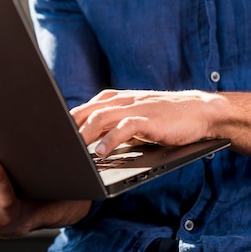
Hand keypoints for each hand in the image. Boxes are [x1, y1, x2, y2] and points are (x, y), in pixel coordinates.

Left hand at [70, 89, 222, 155]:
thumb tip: (87, 140)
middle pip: (86, 112)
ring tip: (74, 151)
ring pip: (101, 118)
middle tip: (56, 146)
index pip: (82, 109)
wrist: (198, 111)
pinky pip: (125, 127)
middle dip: (68, 129)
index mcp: (114, 99)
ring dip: (84, 135)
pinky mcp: (148, 119)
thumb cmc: (164, 118)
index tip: (52, 138)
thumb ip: (111, 125)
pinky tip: (102, 152)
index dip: (65, 123)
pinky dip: (111, 139)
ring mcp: (134, 108)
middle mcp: (121, 100)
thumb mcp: (132, 118)